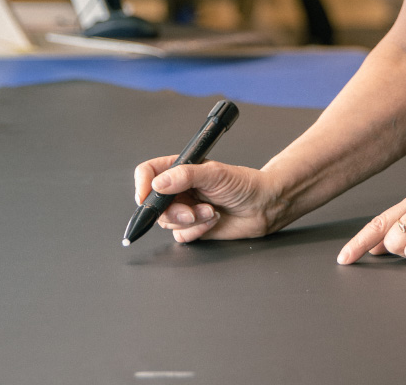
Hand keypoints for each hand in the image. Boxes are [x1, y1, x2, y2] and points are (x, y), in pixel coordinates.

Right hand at [133, 157, 276, 243]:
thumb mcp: (215, 174)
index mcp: (180, 169)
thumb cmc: (243, 183)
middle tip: (191, 212)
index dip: (142, 185)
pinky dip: (196, 231)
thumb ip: (186, 175)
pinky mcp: (193, 228)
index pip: (148, 173)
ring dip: (189, 221)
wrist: (263, 206)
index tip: (146, 197)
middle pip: (154, 204)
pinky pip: (181, 236)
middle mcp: (179, 189)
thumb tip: (158, 183)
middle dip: (173, 211)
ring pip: (167, 223)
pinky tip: (213, 221)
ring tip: (211, 212)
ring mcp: (184, 209)